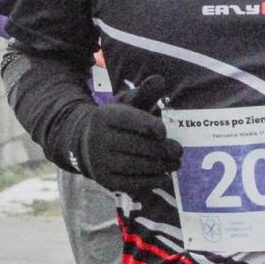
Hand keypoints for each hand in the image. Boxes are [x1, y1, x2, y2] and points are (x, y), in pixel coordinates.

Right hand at [73, 75, 182, 193]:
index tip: (163, 132)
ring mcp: (100, 162)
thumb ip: (145, 93)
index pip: (131, 120)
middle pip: (137, 145)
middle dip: (162, 149)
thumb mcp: (127, 103)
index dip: (151, 126)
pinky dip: (151, 181)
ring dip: (160, 166)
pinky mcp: (105, 180)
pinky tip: (165, 177)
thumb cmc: (116, 121)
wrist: (86, 143)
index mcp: (105, 116)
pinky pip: (131, 183)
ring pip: (136, 166)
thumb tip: (160, 80)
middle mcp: (98, 139)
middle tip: (178, 151)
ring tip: (175, 163)